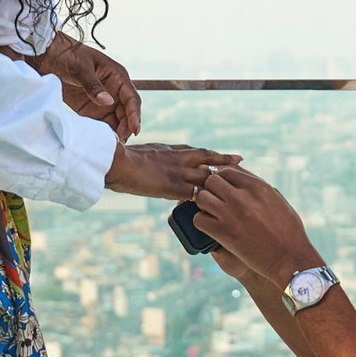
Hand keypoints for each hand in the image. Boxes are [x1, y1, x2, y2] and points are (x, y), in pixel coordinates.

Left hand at [30, 33, 141, 138]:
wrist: (47, 56)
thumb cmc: (68, 55)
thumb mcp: (81, 69)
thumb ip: (94, 86)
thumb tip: (109, 102)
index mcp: (117, 76)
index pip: (131, 98)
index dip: (135, 114)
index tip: (134, 129)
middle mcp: (113, 90)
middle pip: (126, 112)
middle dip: (125, 127)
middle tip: (119, 142)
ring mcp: (102, 100)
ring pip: (116, 120)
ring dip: (115, 131)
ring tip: (110, 145)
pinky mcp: (90, 108)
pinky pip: (101, 123)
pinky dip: (102, 132)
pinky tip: (99, 140)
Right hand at [105, 141, 240, 199]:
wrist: (115, 162)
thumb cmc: (119, 158)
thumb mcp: (139, 154)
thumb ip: (151, 159)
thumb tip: (150, 162)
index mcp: (168, 150)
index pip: (195, 151)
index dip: (210, 154)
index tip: (221, 155)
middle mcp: (177, 158)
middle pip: (207, 157)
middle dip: (224, 159)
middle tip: (240, 160)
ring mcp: (177, 172)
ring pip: (206, 175)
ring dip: (220, 181)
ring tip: (236, 186)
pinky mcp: (173, 187)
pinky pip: (195, 194)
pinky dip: (205, 199)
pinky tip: (215, 206)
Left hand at [191, 166, 319, 283]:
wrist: (289, 258)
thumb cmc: (287, 230)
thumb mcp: (277, 199)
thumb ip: (257, 186)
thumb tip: (239, 175)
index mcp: (258, 186)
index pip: (227, 170)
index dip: (222, 179)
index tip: (224, 189)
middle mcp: (242, 196)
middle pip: (211, 180)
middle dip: (212, 190)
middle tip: (217, 201)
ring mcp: (230, 214)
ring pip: (201, 197)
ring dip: (204, 205)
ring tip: (213, 214)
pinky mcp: (222, 233)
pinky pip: (199, 219)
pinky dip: (202, 222)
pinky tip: (211, 227)